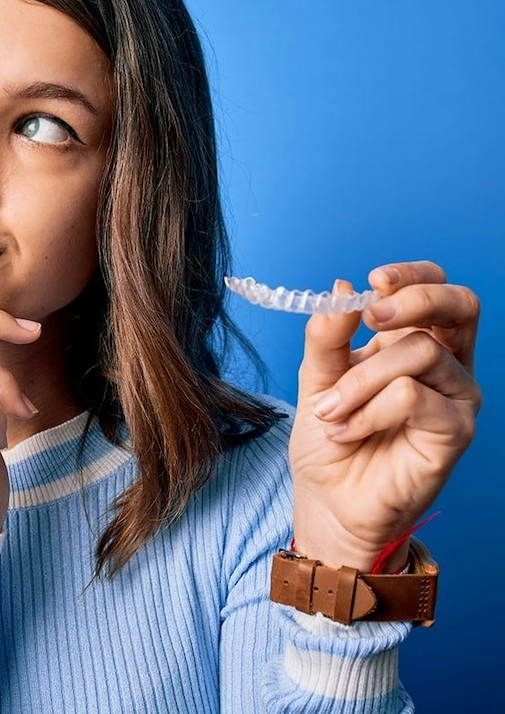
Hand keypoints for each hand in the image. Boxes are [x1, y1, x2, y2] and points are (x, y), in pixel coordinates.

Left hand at [290, 260, 480, 570]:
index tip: (375, 280)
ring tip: (330, 411)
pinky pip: (412, 396)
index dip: (414, 276)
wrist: (328, 499)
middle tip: (370, 317)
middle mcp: (446, 364)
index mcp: (413, 342)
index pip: (437, 288)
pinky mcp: (456, 431)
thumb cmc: (329, 436)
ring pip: (420, 352)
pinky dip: (368, 409)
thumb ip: (328, 334)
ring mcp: (456, 397)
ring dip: (360, 380)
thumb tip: (342, 287)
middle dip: (413, 299)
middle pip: (459, 306)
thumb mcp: (316, 376)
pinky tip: (347, 430)